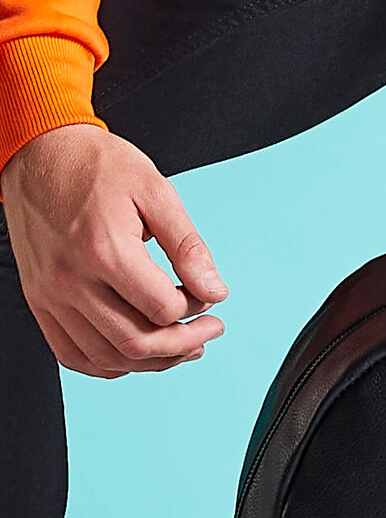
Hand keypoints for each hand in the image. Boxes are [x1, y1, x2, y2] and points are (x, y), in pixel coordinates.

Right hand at [0, 124, 227, 378]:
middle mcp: (71, 279)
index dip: (195, 309)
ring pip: (110, 357)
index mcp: (104, 249)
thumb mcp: (155, 191)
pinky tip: (136, 353)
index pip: (164, 309)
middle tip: (206, 333)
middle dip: (184, 345)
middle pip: (138, 343)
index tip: (205, 295)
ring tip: (180, 347)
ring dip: (154, 361)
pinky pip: (74, 356)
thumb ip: (188, 246)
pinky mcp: (39, 302)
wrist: (39, 152)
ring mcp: (51, 295)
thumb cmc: (96, 167)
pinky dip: (110, 365)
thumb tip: (214, 291)